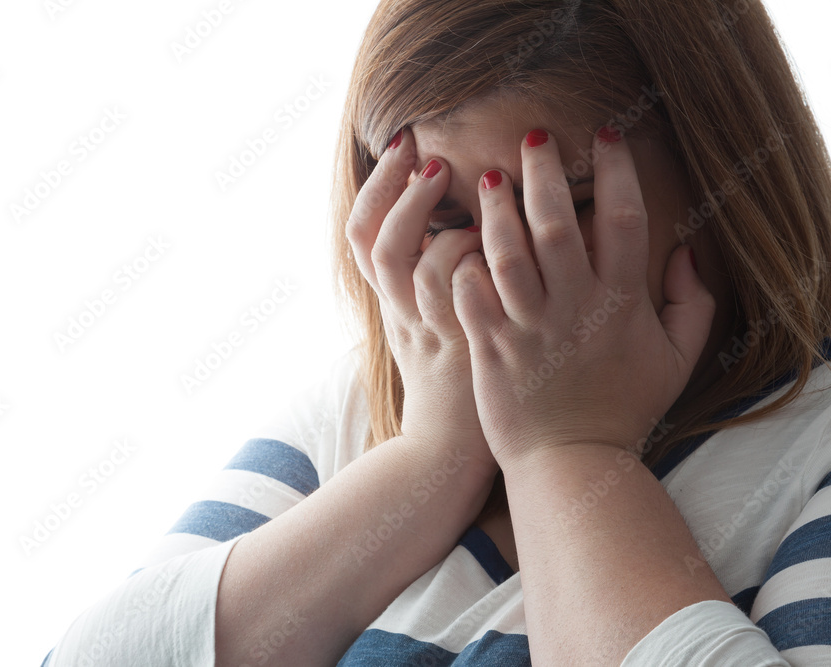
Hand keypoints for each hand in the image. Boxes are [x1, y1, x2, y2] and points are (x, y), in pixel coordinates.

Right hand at [346, 128, 496, 474]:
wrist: (449, 453)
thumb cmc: (453, 385)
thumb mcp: (428, 331)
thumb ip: (436, 283)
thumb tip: (464, 227)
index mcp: (391, 303)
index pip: (363, 236)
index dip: (378, 188)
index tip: (402, 145)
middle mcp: (399, 311)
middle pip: (371, 239)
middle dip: (393, 188)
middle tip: (422, 150)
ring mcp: (426, 326)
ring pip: (405, 257)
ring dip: (426, 212)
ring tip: (462, 179)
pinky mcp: (458, 340)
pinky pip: (451, 287)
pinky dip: (466, 253)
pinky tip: (497, 237)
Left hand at [450, 128, 714, 471]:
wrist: (573, 465)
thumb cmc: (623, 410)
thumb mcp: (676, 361)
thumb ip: (692, 305)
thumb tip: (689, 251)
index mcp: (622, 304)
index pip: (624, 221)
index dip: (617, 171)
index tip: (606, 134)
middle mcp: (574, 308)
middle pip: (557, 224)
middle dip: (544, 173)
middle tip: (533, 139)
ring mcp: (529, 328)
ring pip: (507, 253)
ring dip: (497, 211)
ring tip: (489, 180)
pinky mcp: (491, 348)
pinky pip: (469, 295)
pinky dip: (463, 265)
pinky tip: (459, 244)